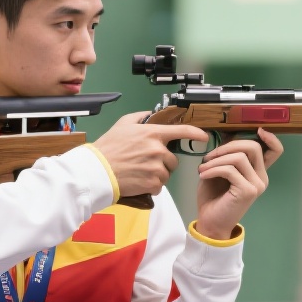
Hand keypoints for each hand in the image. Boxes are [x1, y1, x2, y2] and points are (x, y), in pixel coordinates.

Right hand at [92, 112, 210, 197]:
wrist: (97, 170)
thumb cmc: (107, 147)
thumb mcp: (123, 124)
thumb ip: (140, 117)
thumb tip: (150, 115)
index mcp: (153, 133)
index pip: (182, 131)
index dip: (196, 133)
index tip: (204, 137)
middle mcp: (157, 150)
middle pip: (173, 160)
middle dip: (163, 163)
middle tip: (146, 164)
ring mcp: (156, 168)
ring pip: (166, 174)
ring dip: (157, 175)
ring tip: (139, 173)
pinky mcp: (152, 183)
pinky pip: (159, 187)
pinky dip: (151, 186)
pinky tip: (138, 182)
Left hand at [194, 128, 282, 239]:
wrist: (210, 222)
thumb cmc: (214, 197)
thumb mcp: (219, 170)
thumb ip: (227, 156)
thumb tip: (227, 134)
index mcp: (257, 172)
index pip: (275, 151)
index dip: (270, 138)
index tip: (258, 130)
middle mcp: (261, 178)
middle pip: (253, 147)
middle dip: (228, 145)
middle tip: (209, 155)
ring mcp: (257, 185)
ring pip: (239, 157)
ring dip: (216, 160)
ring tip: (202, 168)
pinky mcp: (247, 191)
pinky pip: (230, 170)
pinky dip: (213, 169)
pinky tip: (202, 175)